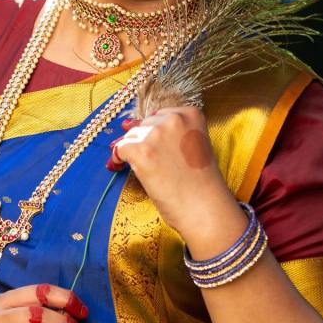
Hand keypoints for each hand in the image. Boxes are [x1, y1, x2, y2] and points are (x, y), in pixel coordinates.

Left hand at [108, 107, 234, 238]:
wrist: (204, 208)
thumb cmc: (200, 183)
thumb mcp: (194, 146)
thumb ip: (172, 134)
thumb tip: (129, 125)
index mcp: (191, 114)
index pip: (161, 116)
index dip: (157, 134)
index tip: (161, 150)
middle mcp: (174, 119)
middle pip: (145, 124)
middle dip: (146, 143)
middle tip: (157, 165)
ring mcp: (156, 134)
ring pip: (131, 136)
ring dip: (133, 152)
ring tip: (146, 170)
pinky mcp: (141, 150)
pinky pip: (119, 149)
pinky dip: (118, 159)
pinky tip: (122, 167)